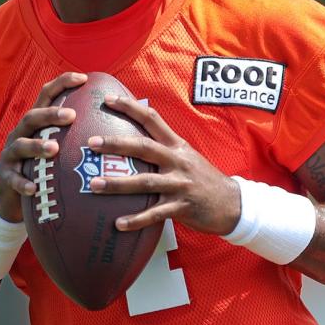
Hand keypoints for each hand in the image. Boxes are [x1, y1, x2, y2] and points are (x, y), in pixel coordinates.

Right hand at [0, 72, 85, 222]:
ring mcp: (11, 154)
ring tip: (54, 149)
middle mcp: (22, 133)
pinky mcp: (5, 177)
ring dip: (37, 145)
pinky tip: (34, 188)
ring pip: (21, 145)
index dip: (63, 83)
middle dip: (50, 114)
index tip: (84, 78)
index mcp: (37, 122)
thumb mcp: (59, 145)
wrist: (13, 195)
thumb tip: (119, 121)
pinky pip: (12, 179)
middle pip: (32, 116)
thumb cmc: (44, 165)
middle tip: (71, 115)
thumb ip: (78, 132)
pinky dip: (22, 182)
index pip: (47, 95)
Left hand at [87, 95, 241, 234]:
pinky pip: (155, 214)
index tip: (109, 100)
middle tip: (91, 143)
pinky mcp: (181, 206)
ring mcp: (179, 184)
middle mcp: (177, 161)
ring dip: (117, 184)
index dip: (131, 107)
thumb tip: (133, 141)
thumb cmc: (204, 179)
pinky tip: (118, 224)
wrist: (233, 203)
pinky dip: (136, 220)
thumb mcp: (187, 157)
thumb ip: (164, 148)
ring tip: (94, 184)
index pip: (153, 119)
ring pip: (144, 182)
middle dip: (116, 144)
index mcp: (177, 146)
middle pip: (143, 148)